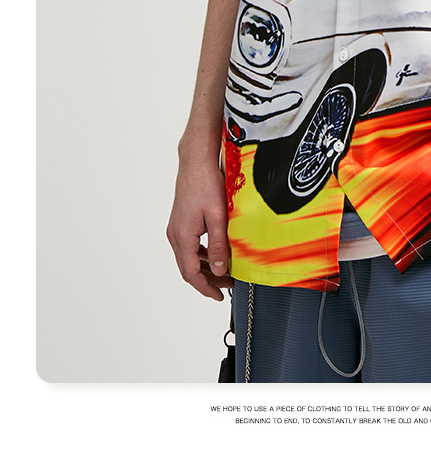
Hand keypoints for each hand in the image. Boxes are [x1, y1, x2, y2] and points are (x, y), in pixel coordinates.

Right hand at [166, 157, 232, 300]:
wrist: (196, 161)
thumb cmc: (207, 183)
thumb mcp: (218, 216)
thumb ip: (219, 245)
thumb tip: (220, 269)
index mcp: (182, 237)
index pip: (191, 274)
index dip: (206, 288)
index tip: (219, 296)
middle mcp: (175, 235)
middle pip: (188, 268)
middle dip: (208, 280)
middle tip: (228, 285)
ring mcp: (176, 228)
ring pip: (189, 258)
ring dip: (206, 267)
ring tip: (226, 271)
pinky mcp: (180, 222)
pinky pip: (189, 246)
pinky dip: (202, 254)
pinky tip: (216, 253)